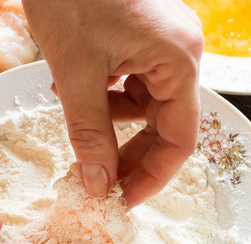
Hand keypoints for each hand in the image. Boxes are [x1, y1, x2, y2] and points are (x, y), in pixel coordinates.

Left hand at [22, 0, 202, 207]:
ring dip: (106, 116)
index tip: (123, 202)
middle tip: (95, 180)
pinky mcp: (140, 35)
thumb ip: (90, 134)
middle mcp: (180, 52)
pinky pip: (128, 79)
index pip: (180, 139)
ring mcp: (161, 42)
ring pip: (141, 103)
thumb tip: (99, 186)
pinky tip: (72, 80)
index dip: (152, 177)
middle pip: (163, 123)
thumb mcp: (77, 74)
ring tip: (71, 102)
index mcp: (179, 61)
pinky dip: (101, 91)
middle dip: (126, 152)